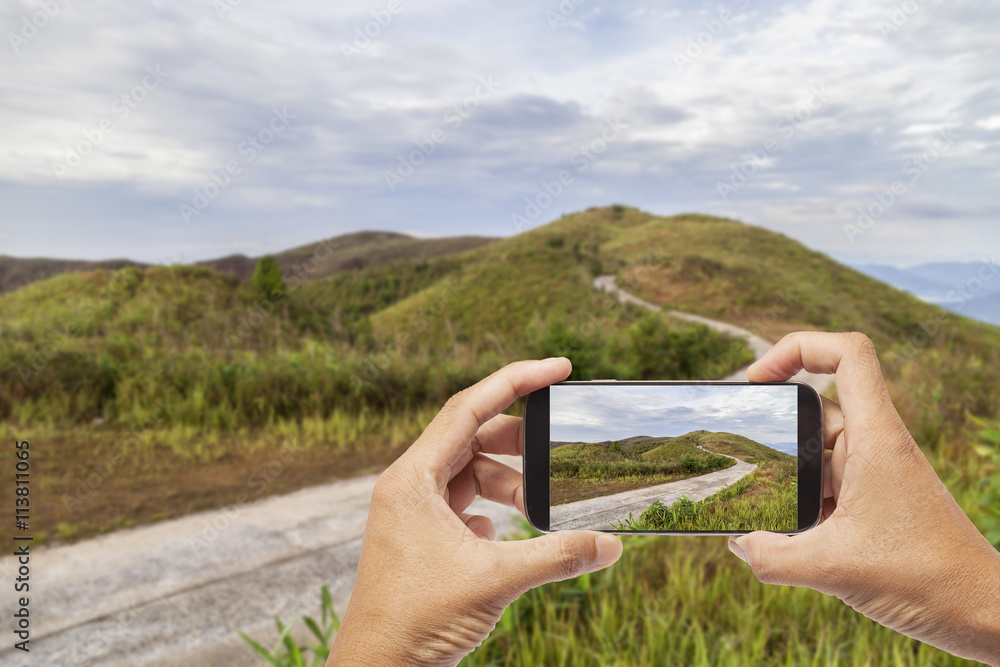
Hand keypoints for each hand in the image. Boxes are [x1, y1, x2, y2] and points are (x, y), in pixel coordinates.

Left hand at [327, 358, 623, 666]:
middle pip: (471, 436)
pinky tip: (508, 531)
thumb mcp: (496, 581)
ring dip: (509, 483)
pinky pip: (463, 503)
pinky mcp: (421, 538)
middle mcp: (408, 487)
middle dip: (520, 441)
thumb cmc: (417, 622)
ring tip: (540, 505)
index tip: (559, 366)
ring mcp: (412, 512)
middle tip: (561, 446)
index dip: (516, 380)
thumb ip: (557, 557)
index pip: (468, 407)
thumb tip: (612, 545)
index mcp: (412, 479)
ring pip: (469, 473)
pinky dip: (493, 508)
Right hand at [730, 332, 999, 665]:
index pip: (847, 354)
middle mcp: (876, 447)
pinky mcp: (873, 501)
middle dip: (776, 424)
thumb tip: (738, 543)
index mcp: (876, 439)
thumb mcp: (832, 570)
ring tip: (758, 501)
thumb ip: (772, 557)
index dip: (798, 347)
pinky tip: (783, 534)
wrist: (978, 611)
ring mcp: (875, 473)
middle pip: (817, 406)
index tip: (758, 378)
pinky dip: (801, 500)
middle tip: (741, 444)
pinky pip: (826, 484)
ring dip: (786, 472)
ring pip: (818, 450)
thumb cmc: (925, 579)